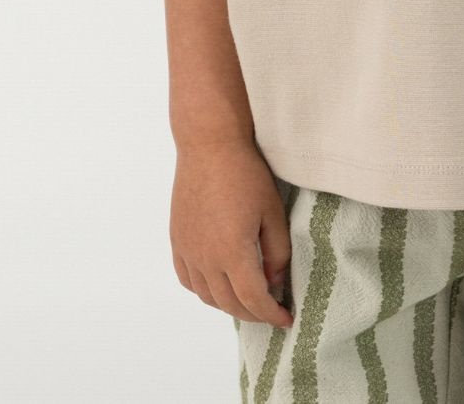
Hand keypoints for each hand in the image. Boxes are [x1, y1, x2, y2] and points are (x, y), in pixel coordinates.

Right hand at [170, 139, 293, 327]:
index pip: (253, 300)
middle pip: (230, 304)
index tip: (286, 319)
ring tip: (248, 299)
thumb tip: (274, 281)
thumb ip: (277, 251)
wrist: (209, 146)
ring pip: (208, 296)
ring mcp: (188, 251)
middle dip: (254, 313)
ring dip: (229, 305)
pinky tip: (218, 284)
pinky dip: (205, 291)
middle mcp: (206, 259)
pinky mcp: (177, 240)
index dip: (271, 315)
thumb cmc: (246, 174)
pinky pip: (188, 279)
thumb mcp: (272, 212)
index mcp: (233, 253)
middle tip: (271, 311)